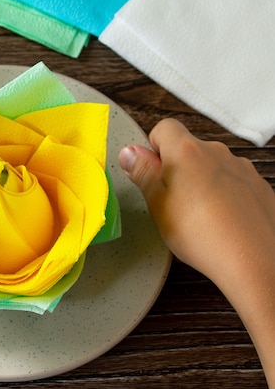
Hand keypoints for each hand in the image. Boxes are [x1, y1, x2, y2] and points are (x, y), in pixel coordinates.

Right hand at [118, 118, 274, 283]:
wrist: (253, 261)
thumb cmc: (204, 236)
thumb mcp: (158, 205)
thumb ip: (143, 173)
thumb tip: (130, 153)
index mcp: (187, 152)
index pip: (163, 128)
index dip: (152, 149)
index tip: (150, 171)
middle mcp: (217, 152)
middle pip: (188, 148)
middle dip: (175, 168)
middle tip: (168, 200)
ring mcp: (241, 168)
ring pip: (210, 166)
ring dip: (199, 182)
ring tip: (195, 216)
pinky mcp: (258, 186)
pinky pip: (232, 182)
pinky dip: (223, 195)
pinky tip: (218, 221)